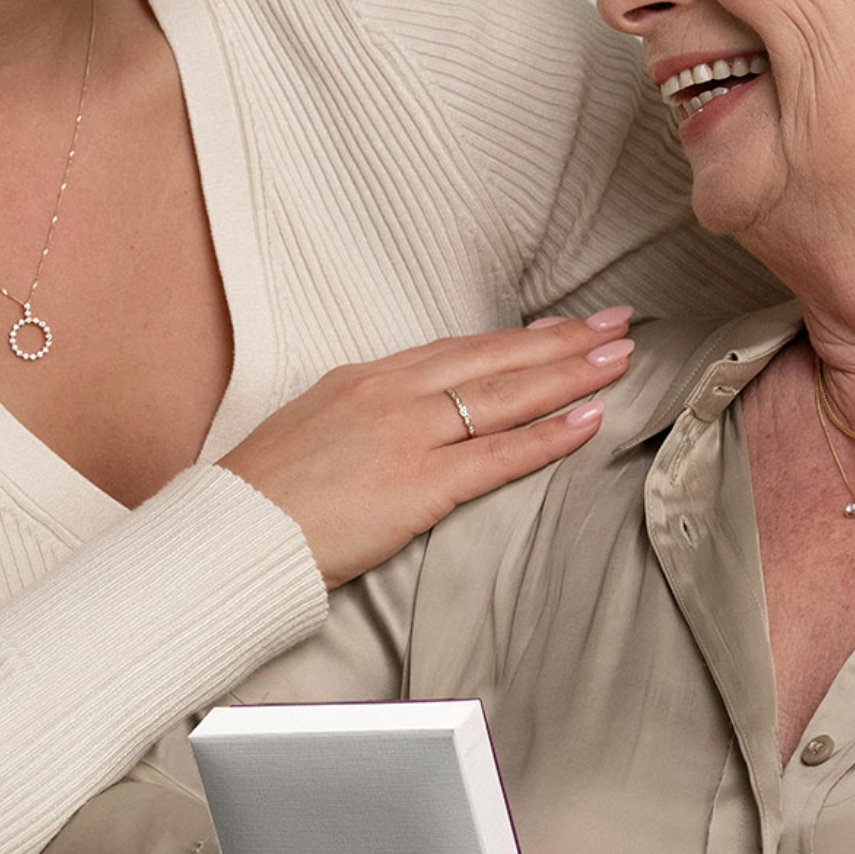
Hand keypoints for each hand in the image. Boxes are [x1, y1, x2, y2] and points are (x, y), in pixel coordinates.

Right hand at [222, 309, 633, 585]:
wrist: (235, 531)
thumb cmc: (265, 491)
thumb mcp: (314, 426)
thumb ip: (364, 413)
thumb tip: (401, 416)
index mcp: (369, 378)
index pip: (462, 348)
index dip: (519, 337)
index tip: (563, 325)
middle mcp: (395, 394)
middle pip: (496, 358)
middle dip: (563, 340)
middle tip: (618, 322)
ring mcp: (409, 436)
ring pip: (507, 395)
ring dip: (571, 374)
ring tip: (620, 358)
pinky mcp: (419, 485)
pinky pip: (498, 455)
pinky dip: (549, 436)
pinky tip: (587, 420)